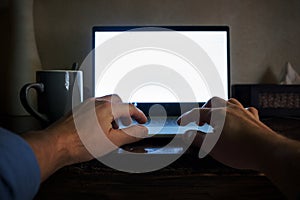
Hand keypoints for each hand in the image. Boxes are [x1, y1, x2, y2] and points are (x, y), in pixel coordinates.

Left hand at [23, 94, 147, 180]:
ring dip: (113, 113)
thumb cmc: (79, 143)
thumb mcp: (112, 142)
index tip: (143, 121)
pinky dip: (102, 114)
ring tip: (113, 128)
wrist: (55, 145)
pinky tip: (98, 127)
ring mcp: (85, 106)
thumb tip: (143, 130)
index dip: (139, 115)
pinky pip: (94, 107)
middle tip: (128, 123)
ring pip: (105, 103)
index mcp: (106, 107)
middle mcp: (95, 103)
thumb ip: (131, 135)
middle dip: (125, 111)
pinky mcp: (77, 111)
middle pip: (117, 101)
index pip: (129, 108)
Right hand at [177, 97, 282, 170]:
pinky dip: (238, 112)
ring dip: (220, 108)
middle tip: (199, 120)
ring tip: (216, 117)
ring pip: (229, 102)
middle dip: (204, 109)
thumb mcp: (211, 146)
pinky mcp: (254, 119)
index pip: (197, 113)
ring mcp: (243, 112)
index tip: (181, 122)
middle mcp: (230, 109)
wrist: (266, 151)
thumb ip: (196, 139)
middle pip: (213, 102)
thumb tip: (185, 134)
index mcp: (217, 114)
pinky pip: (245, 109)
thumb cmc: (239, 149)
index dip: (187, 117)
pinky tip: (238, 117)